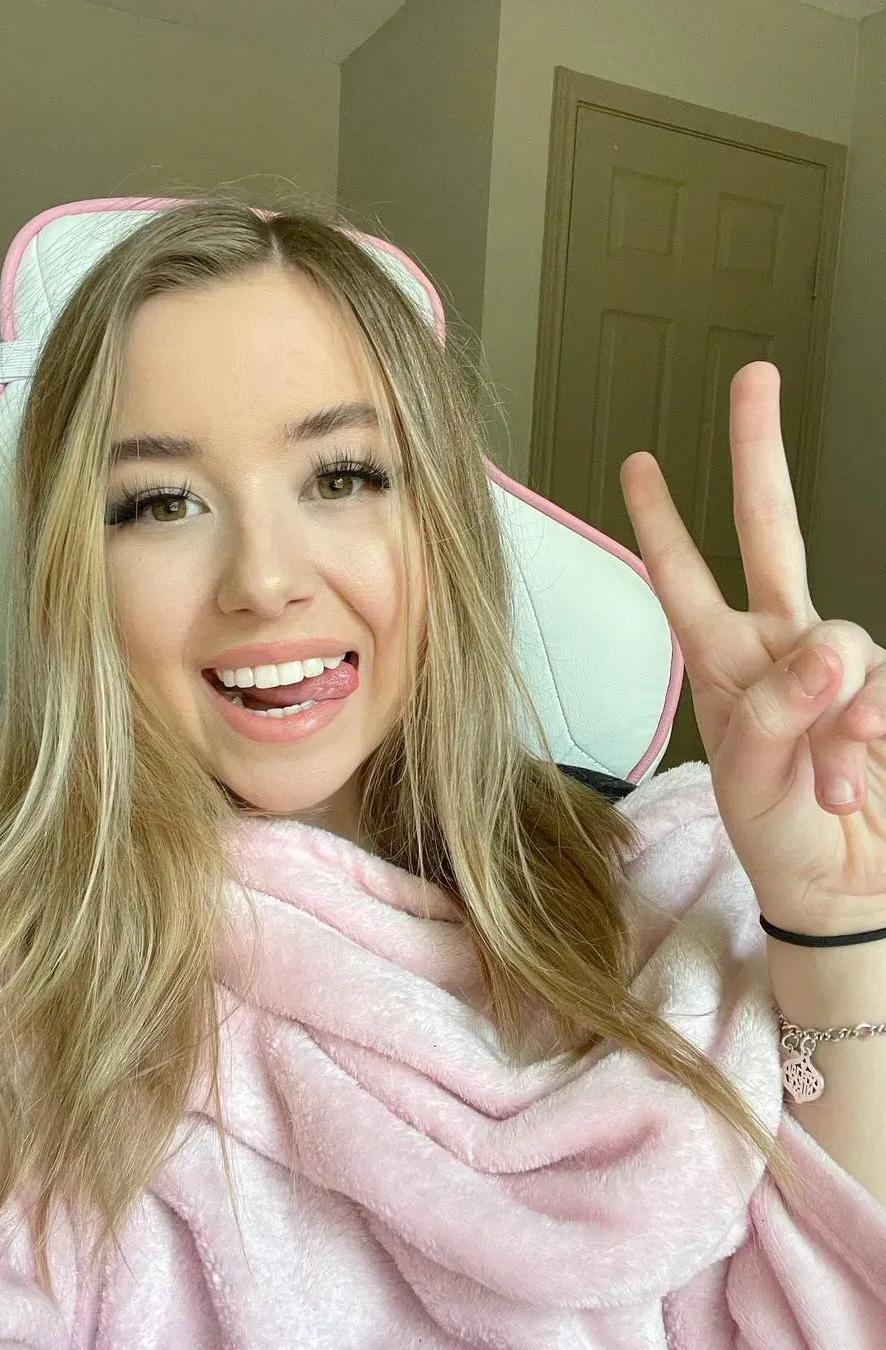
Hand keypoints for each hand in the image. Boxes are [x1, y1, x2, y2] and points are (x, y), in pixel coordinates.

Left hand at [619, 362, 885, 938]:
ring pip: (845, 642)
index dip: (660, 523)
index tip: (636, 462)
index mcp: (724, 662)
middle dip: (758, 457)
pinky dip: (871, 737)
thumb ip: (782, 709)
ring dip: (840, 721)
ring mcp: (840, 665)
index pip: (684, 578)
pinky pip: (884, 690)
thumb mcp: (753, 778)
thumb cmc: (776, 833)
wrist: (842, 888)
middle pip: (769, 533)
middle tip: (753, 376)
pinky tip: (860, 782)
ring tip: (832, 788)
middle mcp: (780, 646)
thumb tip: (831, 644)